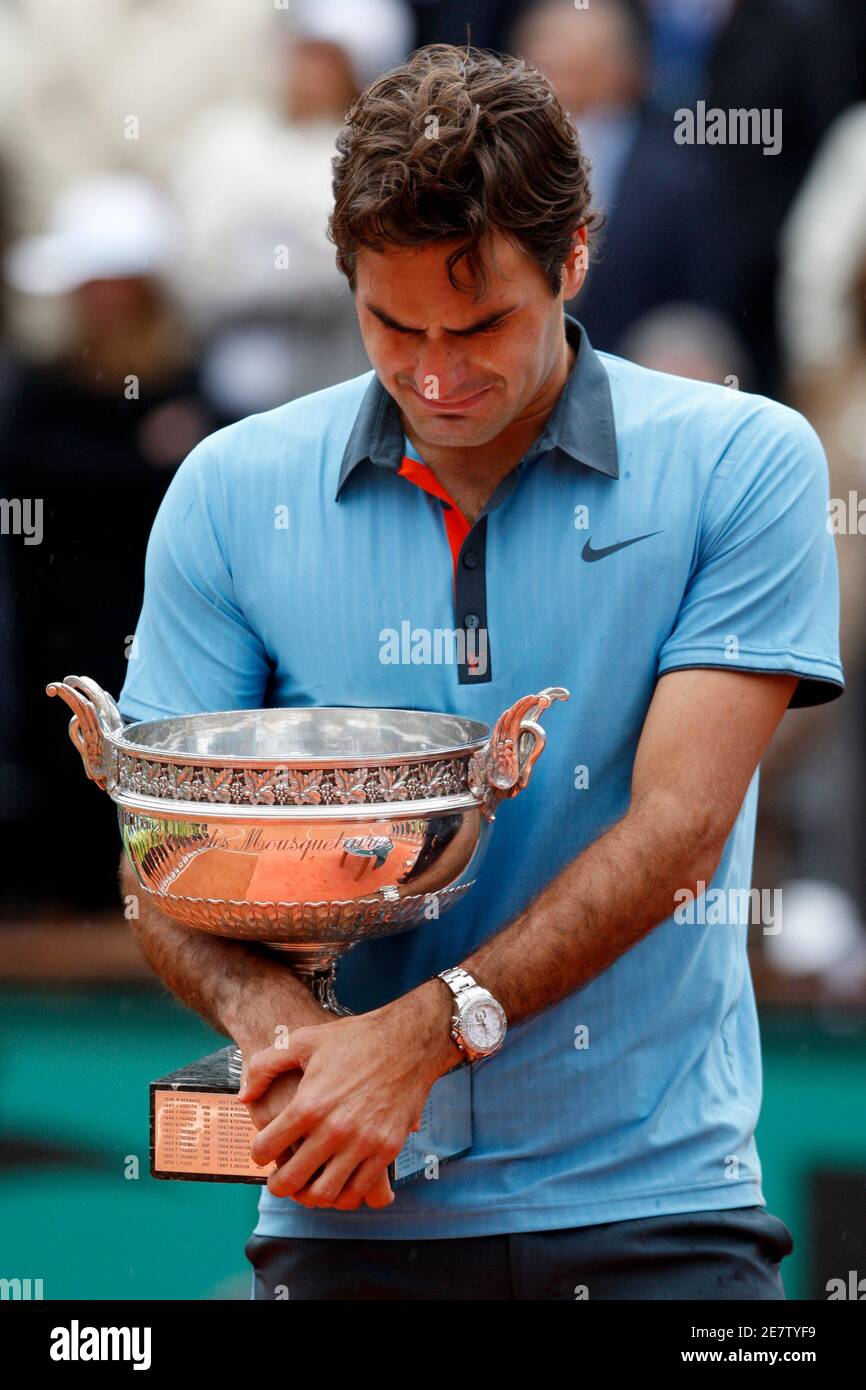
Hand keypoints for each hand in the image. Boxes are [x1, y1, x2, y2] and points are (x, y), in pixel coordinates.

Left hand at [238, 984, 456, 1210]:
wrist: (408, 1041)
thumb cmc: (353, 1039)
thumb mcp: (303, 1040)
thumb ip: (266, 1066)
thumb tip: (244, 1097)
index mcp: (309, 1104)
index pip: (266, 1148)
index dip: (258, 1153)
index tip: (263, 1151)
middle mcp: (334, 1129)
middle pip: (292, 1180)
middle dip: (278, 1185)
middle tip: (278, 1180)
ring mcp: (363, 1143)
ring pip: (325, 1194)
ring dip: (310, 1195)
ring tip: (307, 1184)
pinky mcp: (387, 1149)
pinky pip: (359, 1190)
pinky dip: (343, 1195)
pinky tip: (338, 1182)